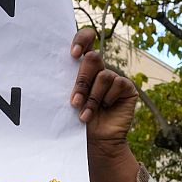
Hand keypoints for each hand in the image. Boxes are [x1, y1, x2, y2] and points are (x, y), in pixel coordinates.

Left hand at [70, 28, 138, 156]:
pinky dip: (107, 98)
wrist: (95, 142)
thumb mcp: (69, 100)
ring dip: (92, 97)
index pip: (86, 40)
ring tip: (84, 115)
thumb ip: (68, 83)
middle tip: (74, 101)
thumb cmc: (77, 120)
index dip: (81, 39)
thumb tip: (55, 71)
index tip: (73, 54)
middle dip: (81, 81)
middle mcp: (99, 69)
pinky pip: (117, 83)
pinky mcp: (127, 87)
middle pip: (92, 58)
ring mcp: (114, 77)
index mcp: (82, 67)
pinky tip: (105, 109)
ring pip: (103, 75)